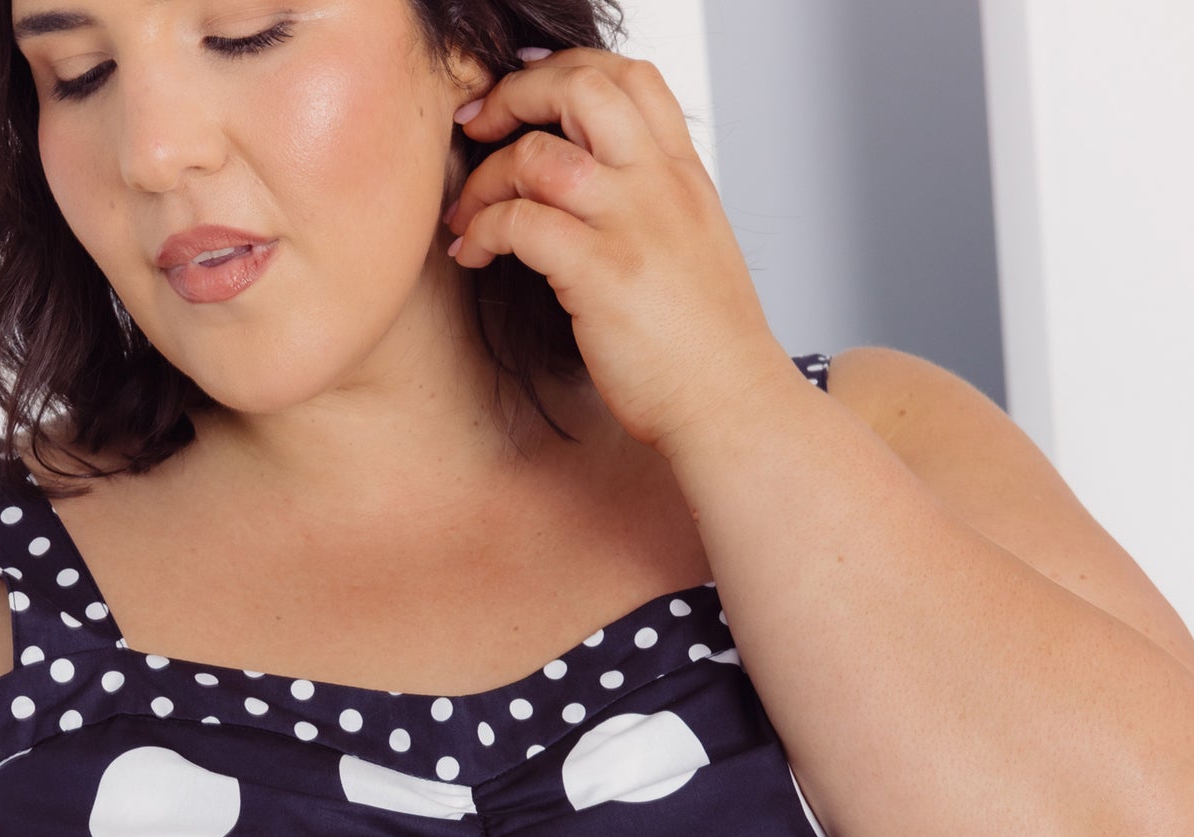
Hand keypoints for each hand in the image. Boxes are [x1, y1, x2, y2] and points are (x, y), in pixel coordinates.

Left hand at [445, 47, 799, 462]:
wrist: (733, 408)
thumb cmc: (710, 352)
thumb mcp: (697, 253)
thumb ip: (656, 211)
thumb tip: (603, 199)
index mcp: (685, 178)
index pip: (630, 78)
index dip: (567, 67)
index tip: (524, 86)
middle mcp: (660, 188)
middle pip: (581, 88)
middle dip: (514, 94)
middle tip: (477, 124)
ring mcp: (632, 227)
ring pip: (540, 154)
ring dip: (485, 176)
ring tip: (465, 211)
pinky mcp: (600, 274)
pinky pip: (520, 223)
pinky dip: (482, 229)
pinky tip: (472, 252)